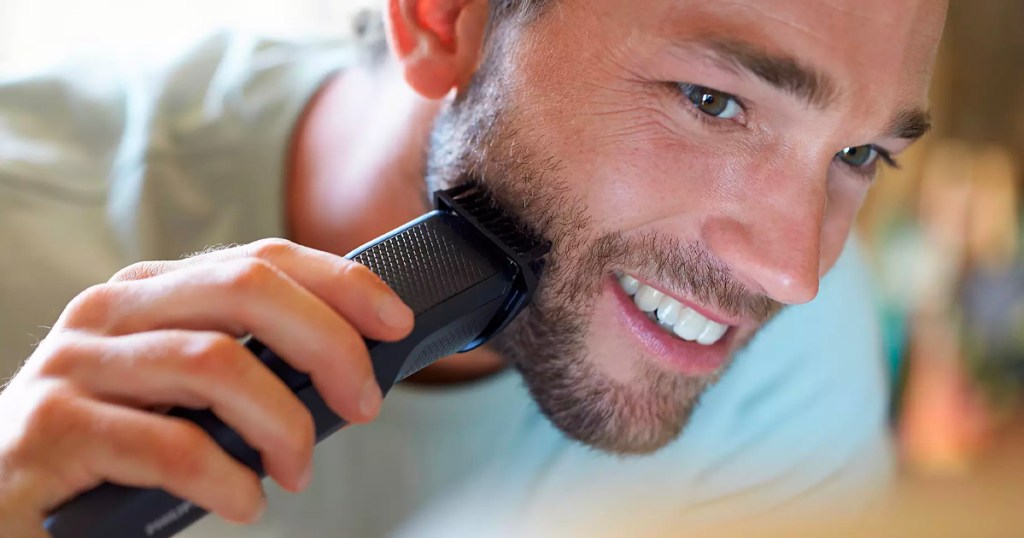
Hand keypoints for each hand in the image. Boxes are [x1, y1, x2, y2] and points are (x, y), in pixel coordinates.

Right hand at [0, 239, 413, 534]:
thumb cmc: (109, 446)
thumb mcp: (178, 389)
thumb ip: (244, 364)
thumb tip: (347, 371)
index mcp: (150, 290)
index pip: (262, 258)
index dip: (341, 283)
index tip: (395, 323)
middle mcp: (111, 311)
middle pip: (246, 291)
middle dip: (327, 343)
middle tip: (363, 403)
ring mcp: (75, 366)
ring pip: (214, 364)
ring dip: (281, 423)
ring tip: (297, 471)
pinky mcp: (51, 431)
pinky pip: (167, 446)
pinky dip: (226, 478)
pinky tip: (245, 501)